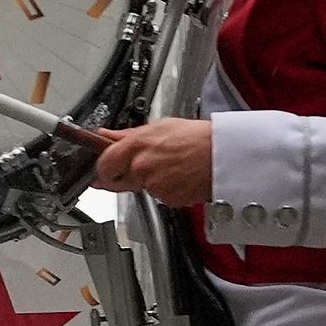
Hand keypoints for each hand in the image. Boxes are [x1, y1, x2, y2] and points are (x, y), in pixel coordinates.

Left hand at [89, 118, 214, 206]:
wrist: (222, 156)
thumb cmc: (197, 138)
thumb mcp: (160, 127)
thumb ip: (128, 134)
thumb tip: (107, 135)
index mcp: (137, 144)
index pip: (103, 162)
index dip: (102, 168)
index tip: (102, 169)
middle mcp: (141, 166)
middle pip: (115, 181)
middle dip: (119, 178)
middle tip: (134, 170)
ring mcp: (153, 185)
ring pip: (139, 187)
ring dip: (147, 182)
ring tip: (168, 167)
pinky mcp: (166, 199)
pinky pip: (157, 196)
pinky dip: (164, 189)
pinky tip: (176, 177)